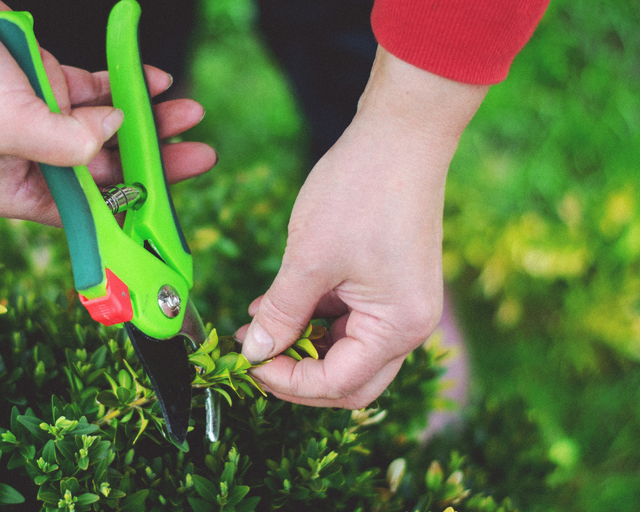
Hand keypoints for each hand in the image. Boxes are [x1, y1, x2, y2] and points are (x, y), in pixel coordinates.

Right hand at [0, 0, 216, 225]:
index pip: (85, 211)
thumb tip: (114, 135)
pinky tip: (157, 82)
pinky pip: (99, 90)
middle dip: (153, 159)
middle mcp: (32, 161)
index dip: (131, 208)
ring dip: (149, 119)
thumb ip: (68, 143)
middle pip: (106, 169)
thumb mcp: (11, 123)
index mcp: (16, 190)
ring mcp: (43, 121)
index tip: (172, 207)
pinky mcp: (49, 84)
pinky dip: (126, 85)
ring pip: (109, 127)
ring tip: (190, 111)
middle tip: (199, 154)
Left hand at [237, 47, 487, 407]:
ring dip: (301, 344)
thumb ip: (280, 312)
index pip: (337, 384)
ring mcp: (402, 305)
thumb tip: (254, 351)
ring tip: (253, 323)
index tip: (247, 363)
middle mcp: (408, 325)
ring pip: (345, 350)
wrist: (400, 134)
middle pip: (348, 379)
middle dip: (298, 374)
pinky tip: (275, 304)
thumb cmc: (359, 192)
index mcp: (398, 327)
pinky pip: (349, 319)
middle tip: (254, 357)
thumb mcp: (308, 259)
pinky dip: (313, 318)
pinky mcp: (390, 285)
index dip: (287, 381)